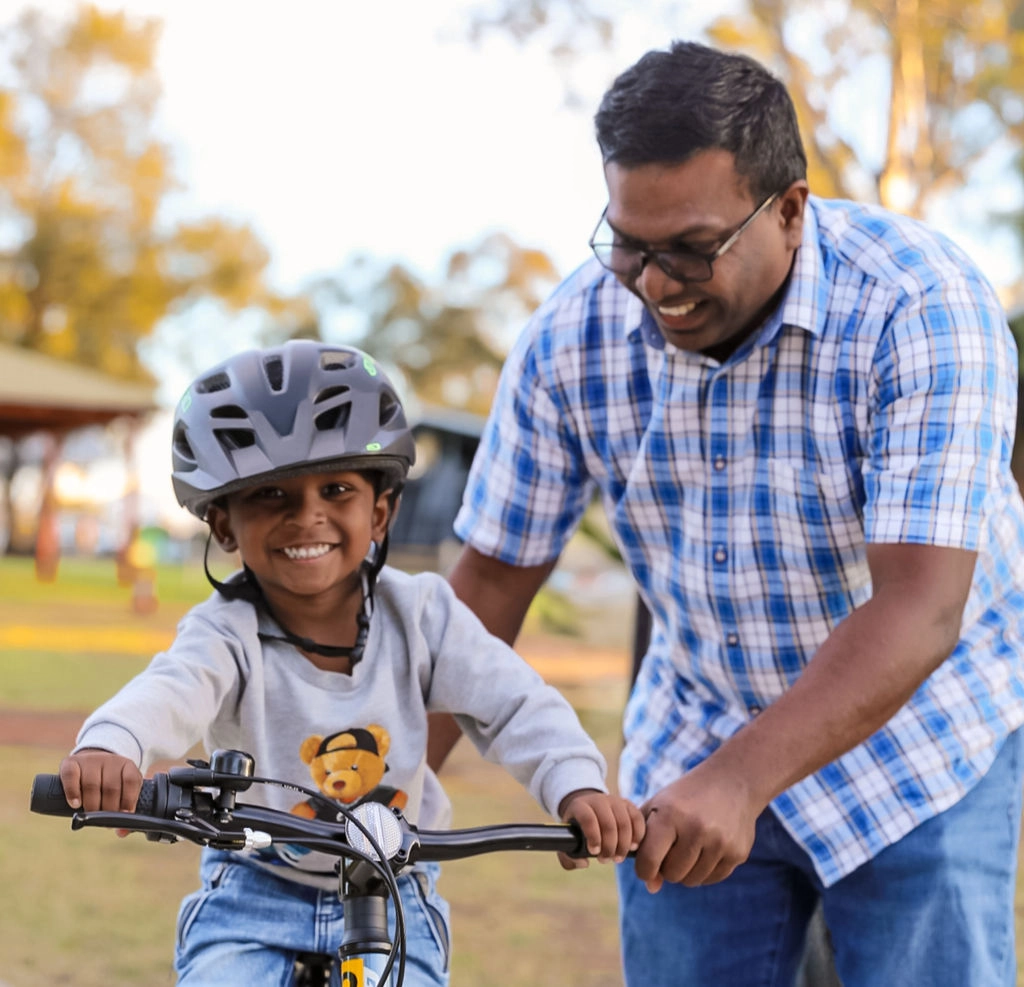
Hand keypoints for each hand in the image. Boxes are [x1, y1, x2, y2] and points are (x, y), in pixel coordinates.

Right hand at [59, 748, 142, 813]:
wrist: (88, 763)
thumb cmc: (107, 783)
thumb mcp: (121, 792)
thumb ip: (124, 811)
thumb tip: (121, 833)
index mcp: (127, 765)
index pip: (131, 781)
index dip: (129, 800)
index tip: (124, 816)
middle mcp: (110, 760)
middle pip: (111, 787)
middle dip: (108, 809)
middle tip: (104, 821)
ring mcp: (90, 760)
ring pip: (91, 784)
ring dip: (91, 805)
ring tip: (90, 816)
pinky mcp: (70, 763)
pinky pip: (71, 777)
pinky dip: (73, 793)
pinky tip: (75, 804)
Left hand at [557, 789, 644, 870]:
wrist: (589, 808)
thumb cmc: (578, 830)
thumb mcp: (567, 840)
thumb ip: (568, 857)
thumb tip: (584, 863)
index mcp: (580, 806)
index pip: (588, 818)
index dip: (593, 837)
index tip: (594, 852)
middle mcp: (598, 800)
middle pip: (609, 824)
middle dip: (609, 847)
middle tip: (606, 859)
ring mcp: (615, 800)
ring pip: (624, 823)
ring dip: (623, 845)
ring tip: (618, 857)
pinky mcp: (628, 804)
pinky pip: (637, 819)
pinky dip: (637, 836)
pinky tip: (632, 847)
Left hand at [633, 763, 761, 892]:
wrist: (731, 782)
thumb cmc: (685, 798)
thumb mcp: (658, 807)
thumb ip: (644, 845)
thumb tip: (652, 887)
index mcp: (670, 815)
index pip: (649, 861)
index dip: (644, 869)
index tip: (646, 865)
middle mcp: (696, 829)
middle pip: (671, 874)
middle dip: (667, 866)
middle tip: (673, 847)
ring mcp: (720, 842)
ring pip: (691, 880)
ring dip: (686, 869)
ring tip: (689, 846)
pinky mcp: (737, 853)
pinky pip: (711, 878)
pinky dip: (704, 870)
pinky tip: (706, 848)